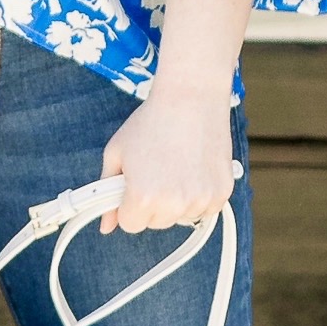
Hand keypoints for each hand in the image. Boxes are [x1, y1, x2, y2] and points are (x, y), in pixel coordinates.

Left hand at [100, 74, 235, 232]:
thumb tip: (105, 227)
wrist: (191, 97)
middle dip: (151, 203)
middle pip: (155, 223)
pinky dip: (198, 196)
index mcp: (142, 197)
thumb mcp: (117, 153)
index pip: (130, 224)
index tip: (134, 184)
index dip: (128, 204)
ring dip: (176, 201)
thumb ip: (105, 193)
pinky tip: (194, 168)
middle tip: (155, 169)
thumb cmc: (151, 122)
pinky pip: (204, 210)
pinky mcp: (222, 193)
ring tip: (176, 165)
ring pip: (180, 217)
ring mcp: (200, 200)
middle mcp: (173, 204)